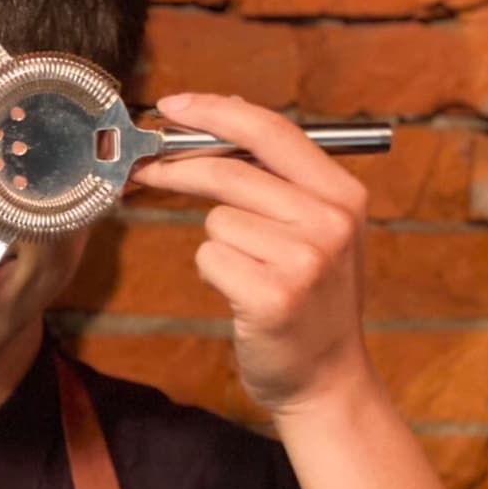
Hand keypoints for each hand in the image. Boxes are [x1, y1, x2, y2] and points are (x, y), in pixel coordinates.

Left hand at [130, 93, 375, 416]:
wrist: (326, 382)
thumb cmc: (310, 306)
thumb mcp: (318, 234)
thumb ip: (280, 182)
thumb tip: (217, 124)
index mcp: (344, 195)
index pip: (273, 131)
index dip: (216, 113)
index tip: (172, 106)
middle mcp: (330, 222)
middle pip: (231, 171)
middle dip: (177, 169)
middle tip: (143, 171)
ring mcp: (304, 259)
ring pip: (217, 220)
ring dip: (217, 245)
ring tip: (248, 275)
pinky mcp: (273, 295)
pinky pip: (210, 258)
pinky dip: (213, 274)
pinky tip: (242, 297)